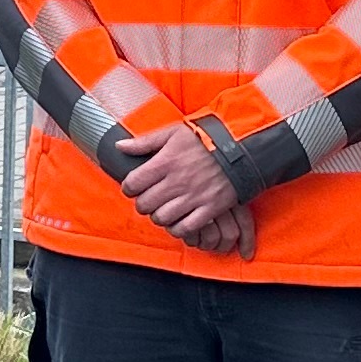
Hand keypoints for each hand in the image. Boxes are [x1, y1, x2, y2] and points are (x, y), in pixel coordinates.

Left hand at [120, 121, 246, 244]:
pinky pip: (186, 227)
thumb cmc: (204, 138)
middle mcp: (177, 181)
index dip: (129, 188)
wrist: (241, 147)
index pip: (133, 183)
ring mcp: (194, 197)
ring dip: (158, 217)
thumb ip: (144, 142)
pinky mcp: (210, 208)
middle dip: (142, 204)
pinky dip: (178, 228)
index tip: (134, 187)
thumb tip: (119, 146)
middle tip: (148, 199)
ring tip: (162, 210)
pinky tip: (178, 221)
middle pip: (145, 204)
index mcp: (165, 162)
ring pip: (162, 218)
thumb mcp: (172, 133)